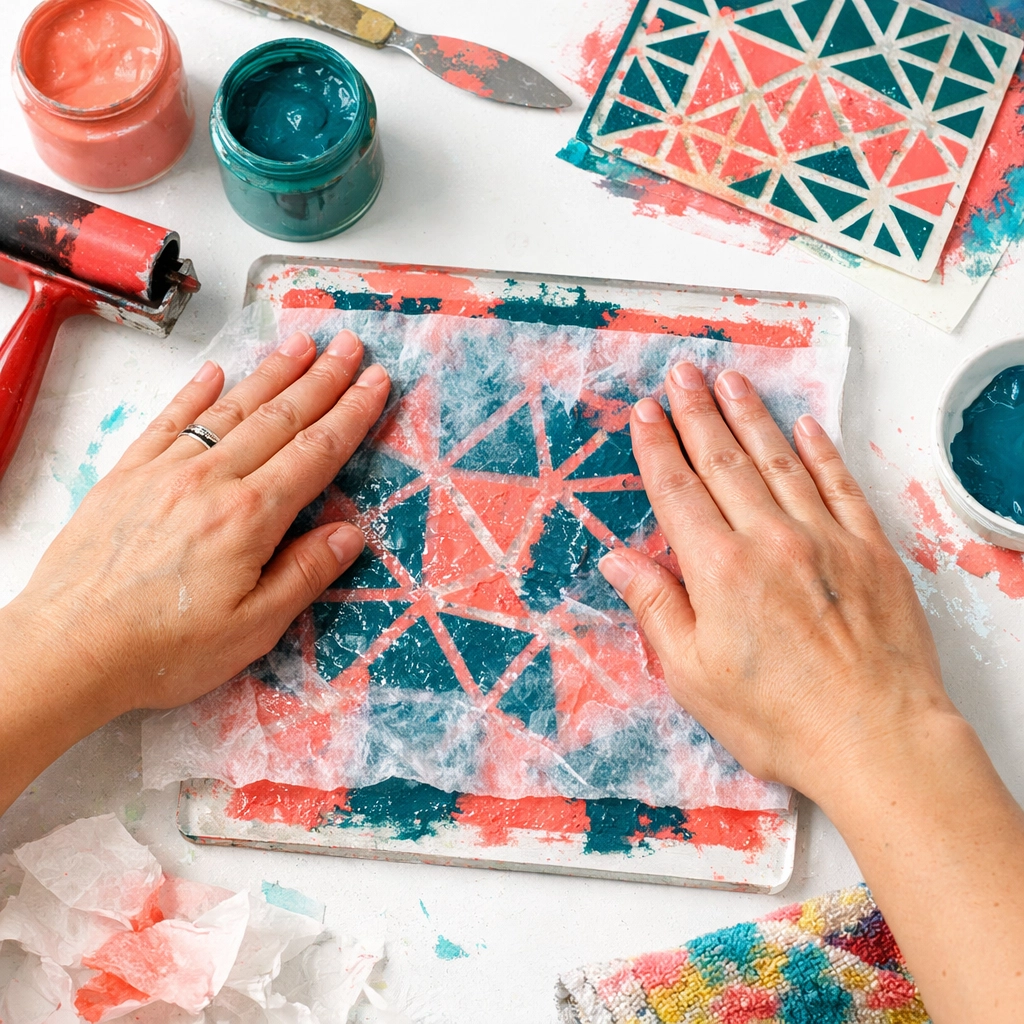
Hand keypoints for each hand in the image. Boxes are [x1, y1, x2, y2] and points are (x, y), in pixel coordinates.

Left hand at [3, 329, 388, 719]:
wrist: (70, 649)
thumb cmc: (163, 649)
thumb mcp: (253, 628)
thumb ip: (305, 574)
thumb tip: (350, 533)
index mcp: (249, 517)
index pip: (315, 452)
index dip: (351, 414)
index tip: (375, 383)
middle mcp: (210, 480)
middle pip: (280, 418)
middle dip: (322, 379)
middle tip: (350, 347)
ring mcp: (165, 471)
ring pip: (231, 409)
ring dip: (271, 373)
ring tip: (301, 344)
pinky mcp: (127, 476)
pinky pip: (169, 420)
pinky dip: (196, 392)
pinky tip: (215, 372)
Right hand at [598, 361, 954, 801]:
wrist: (876, 739)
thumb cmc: (779, 719)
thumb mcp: (693, 676)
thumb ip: (656, 609)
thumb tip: (619, 561)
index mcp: (718, 570)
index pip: (678, 491)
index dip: (657, 447)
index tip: (644, 413)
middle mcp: (769, 540)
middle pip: (724, 462)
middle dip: (697, 414)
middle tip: (682, 374)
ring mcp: (824, 539)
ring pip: (779, 461)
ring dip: (751, 417)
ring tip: (731, 381)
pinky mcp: (870, 551)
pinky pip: (840, 486)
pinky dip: (821, 452)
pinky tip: (805, 427)